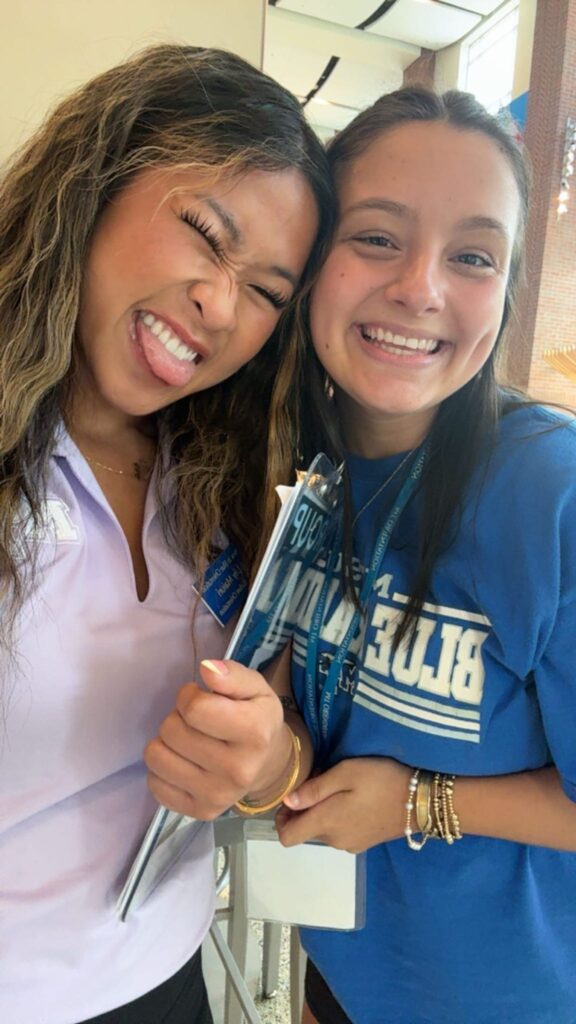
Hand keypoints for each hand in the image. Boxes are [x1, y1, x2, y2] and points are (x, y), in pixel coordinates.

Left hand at [144, 659, 291, 819]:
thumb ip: (232, 674)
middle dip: (177, 717)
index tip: (199, 697)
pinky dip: (163, 769)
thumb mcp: (255, 689)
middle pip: (172, 730)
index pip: (194, 708)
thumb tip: (207, 669)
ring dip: (166, 742)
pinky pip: (155, 785)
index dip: (188, 695)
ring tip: (187, 740)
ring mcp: (218, 795)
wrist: (270, 766)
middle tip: (195, 722)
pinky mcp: (200, 813)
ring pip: (156, 756)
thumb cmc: (257, 720)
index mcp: (254, 732)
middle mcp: (238, 770)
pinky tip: (183, 762)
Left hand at [275, 757, 409, 852]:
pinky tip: (354, 799)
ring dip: (323, 812)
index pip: (287, 838)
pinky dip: (338, 818)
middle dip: (305, 810)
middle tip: (319, 782)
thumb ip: (314, 790)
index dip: (281, 820)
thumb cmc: (380, 780)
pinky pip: (340, 832)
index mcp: (326, 823)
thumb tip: (287, 802)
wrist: (420, 800)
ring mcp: (350, 845)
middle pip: (305, 831)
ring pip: (323, 830)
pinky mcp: (364, 843)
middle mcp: (334, 840)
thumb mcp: (346, 774)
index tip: (291, 799)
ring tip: (340, 787)